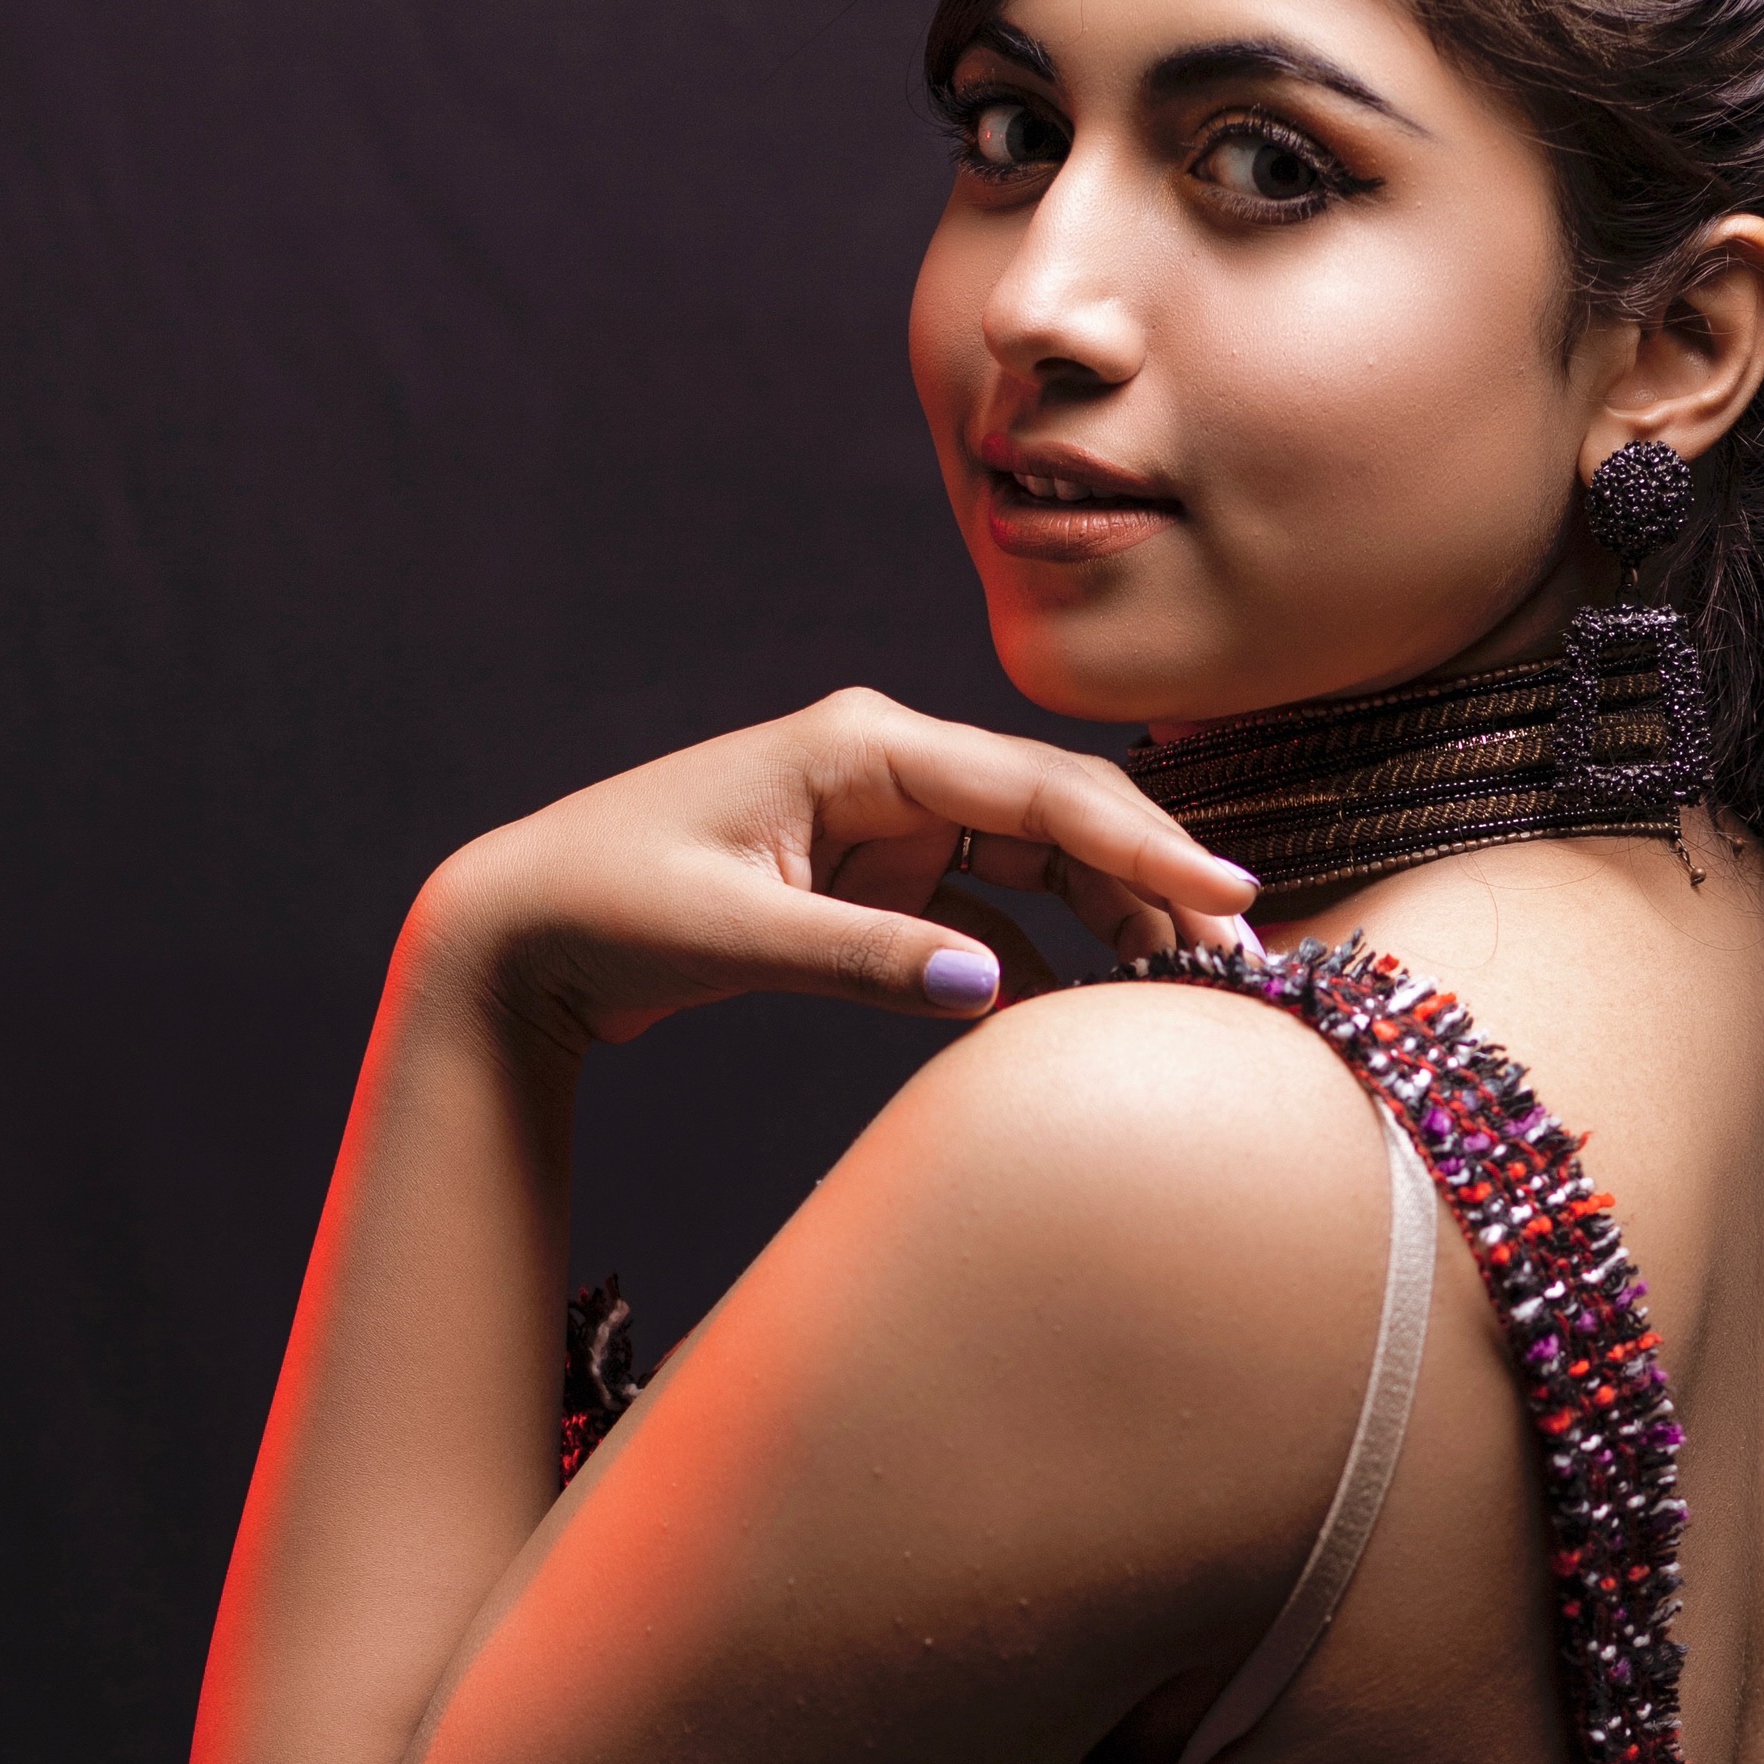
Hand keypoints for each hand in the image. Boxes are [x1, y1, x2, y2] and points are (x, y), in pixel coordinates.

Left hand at [409, 687, 1258, 1045]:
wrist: (521, 931)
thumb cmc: (607, 907)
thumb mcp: (735, 935)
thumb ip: (866, 961)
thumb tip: (992, 993)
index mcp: (863, 748)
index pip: (1038, 789)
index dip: (1146, 844)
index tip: (1229, 896)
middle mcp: (889, 769)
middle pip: (1060, 816)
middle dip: (1155, 882)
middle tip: (1241, 958)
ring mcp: (886, 823)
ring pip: (1038, 863)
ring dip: (1111, 921)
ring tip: (1188, 988)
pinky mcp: (875, 877)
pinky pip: (987, 913)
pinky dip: (1038, 960)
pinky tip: (1084, 1015)